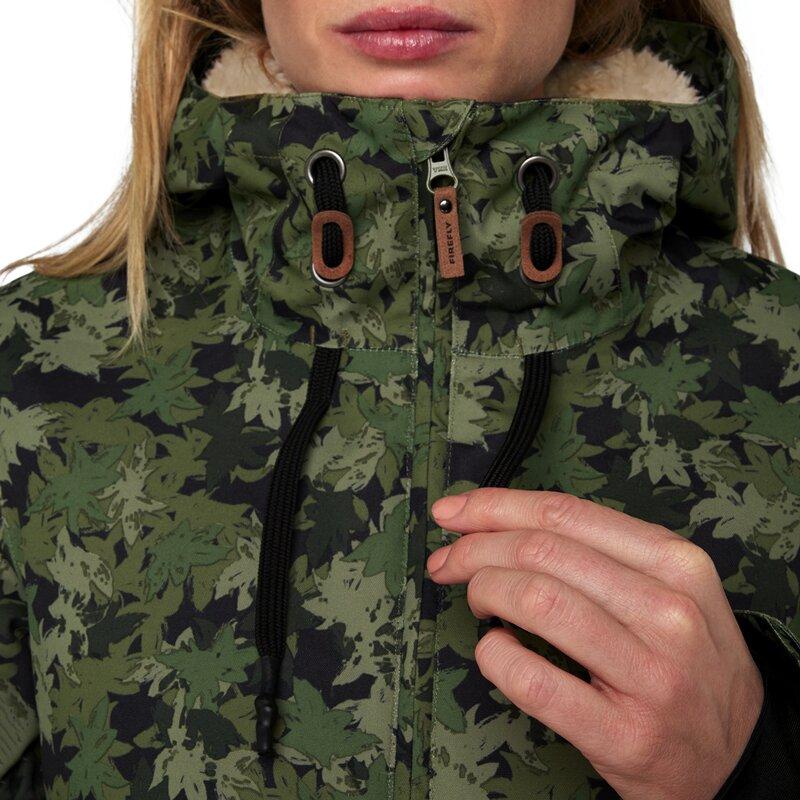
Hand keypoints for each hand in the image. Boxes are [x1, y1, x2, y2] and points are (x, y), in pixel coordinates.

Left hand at [428, 488, 763, 799]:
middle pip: (540, 552)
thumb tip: (498, 521)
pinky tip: (495, 649)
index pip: (563, 513)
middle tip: (448, 562)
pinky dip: (494, 656)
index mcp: (675, 563)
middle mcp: (667, 612)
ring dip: (483, 592)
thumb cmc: (685, 662)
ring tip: (478, 603)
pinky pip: (532, 679)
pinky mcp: (625, 734)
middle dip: (474, 549)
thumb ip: (595, 550)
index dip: (494, 507)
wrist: (738, 757)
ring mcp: (650, 675)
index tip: (454, 512)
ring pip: (535, 600)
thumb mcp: (667, 588)